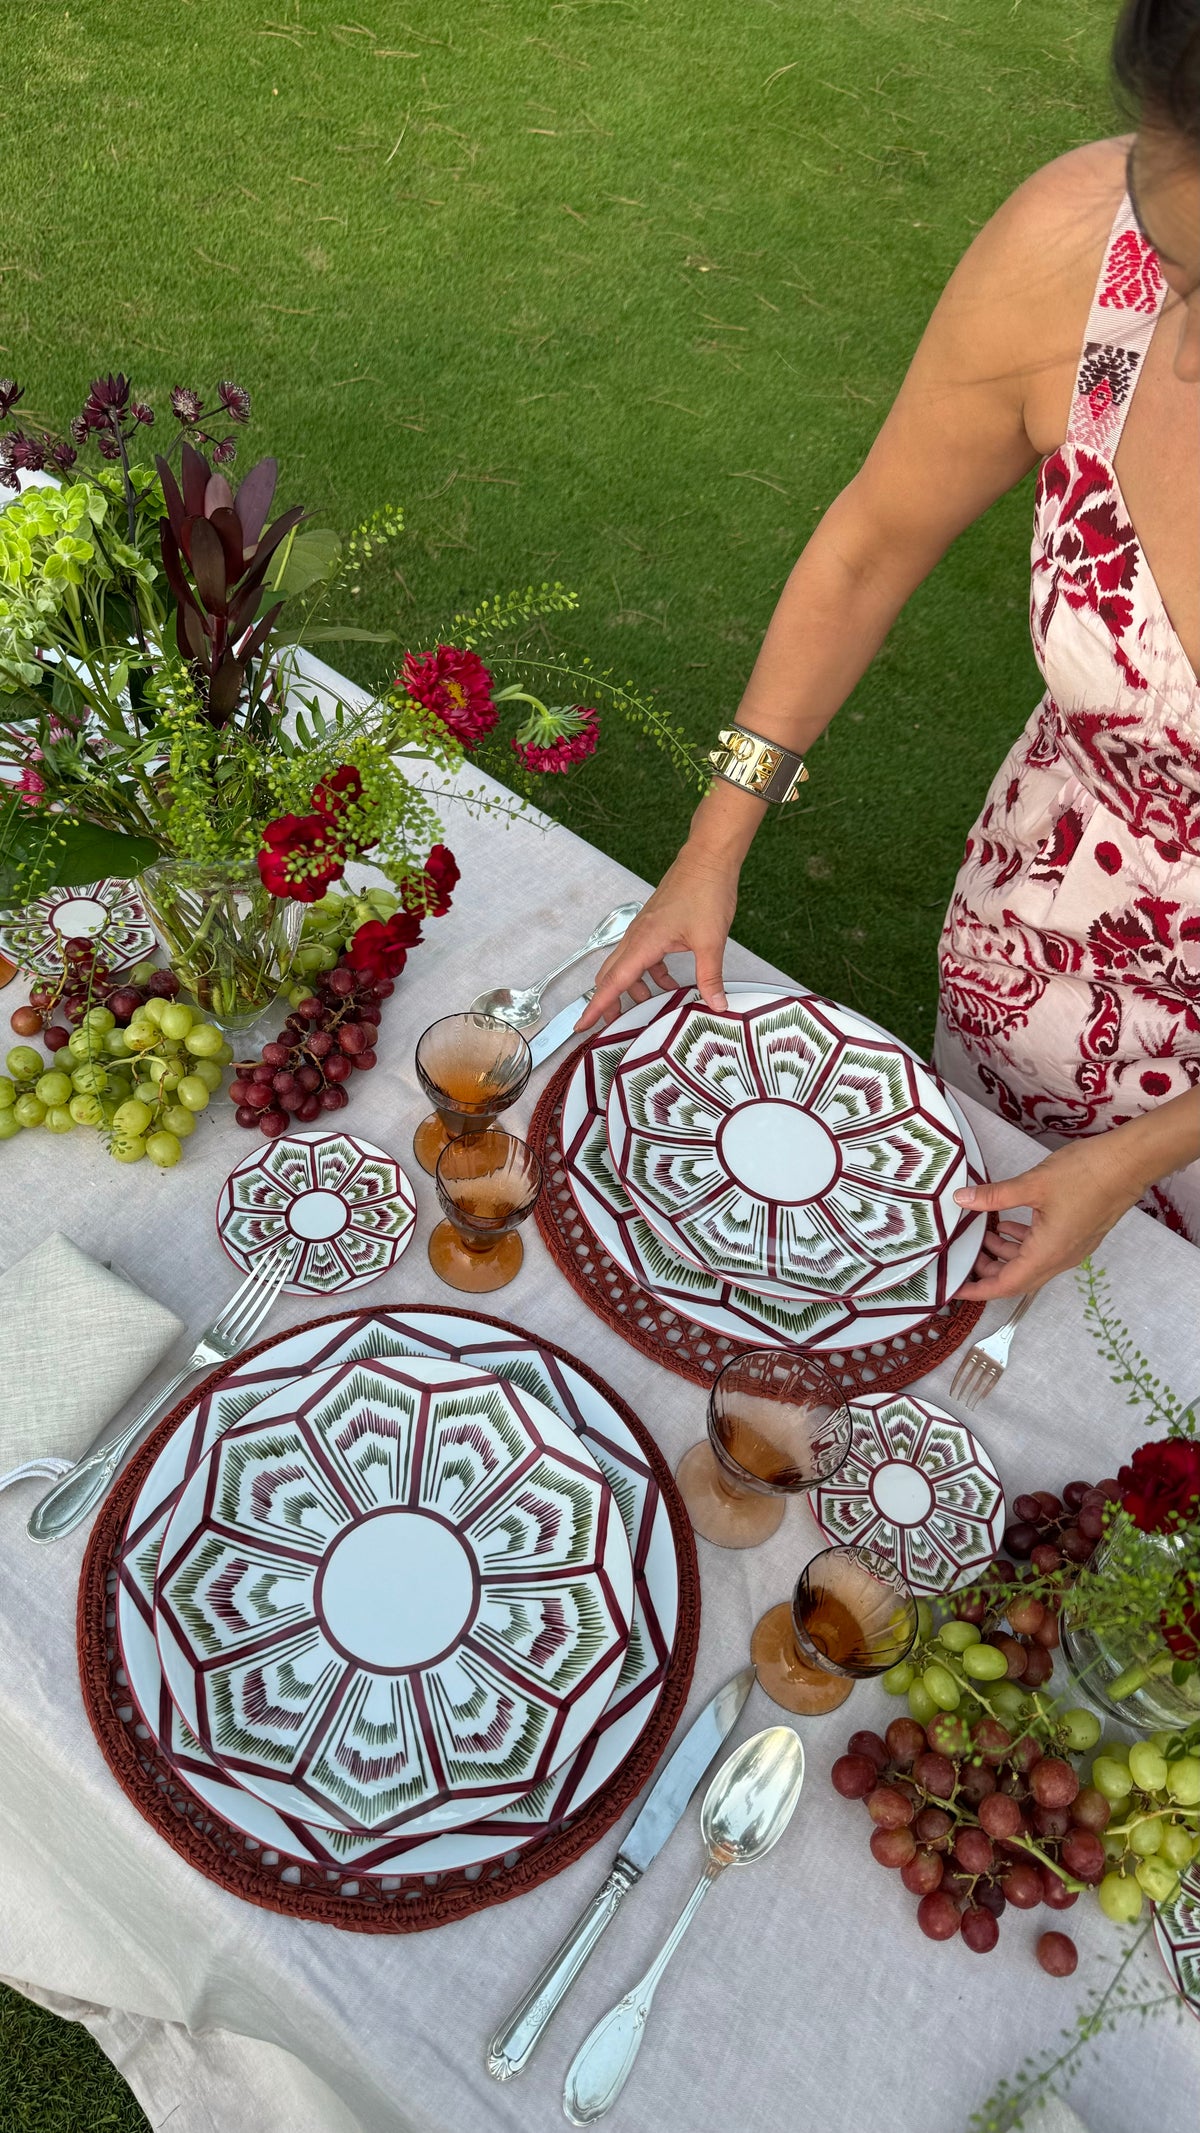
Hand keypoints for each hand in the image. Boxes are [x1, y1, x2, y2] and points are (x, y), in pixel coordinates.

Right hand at [576, 843, 738, 1030]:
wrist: (707, 859)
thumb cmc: (705, 892)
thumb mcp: (711, 941)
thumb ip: (710, 976)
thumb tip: (716, 1005)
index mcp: (643, 942)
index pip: (612, 983)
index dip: (596, 1007)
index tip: (582, 1025)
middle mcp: (637, 937)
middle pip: (611, 976)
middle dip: (609, 1002)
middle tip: (613, 1025)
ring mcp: (643, 930)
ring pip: (626, 966)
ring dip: (632, 988)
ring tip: (648, 1006)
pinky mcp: (654, 926)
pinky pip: (642, 956)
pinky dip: (649, 973)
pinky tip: (669, 983)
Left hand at [952, 1133, 1146, 1300]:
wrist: (1129, 1164)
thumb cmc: (1085, 1174)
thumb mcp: (1032, 1184)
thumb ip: (994, 1196)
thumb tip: (962, 1199)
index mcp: (1047, 1254)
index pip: (1006, 1285)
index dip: (978, 1289)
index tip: (955, 1288)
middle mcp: (1060, 1259)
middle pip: (1017, 1278)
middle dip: (988, 1271)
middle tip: (964, 1257)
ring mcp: (1072, 1248)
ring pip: (1031, 1263)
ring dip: (1005, 1254)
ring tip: (982, 1235)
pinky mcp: (1078, 1235)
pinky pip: (1044, 1250)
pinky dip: (1022, 1242)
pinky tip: (1007, 1223)